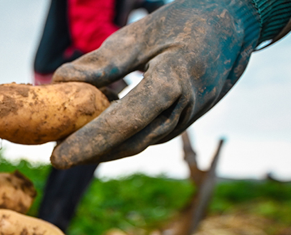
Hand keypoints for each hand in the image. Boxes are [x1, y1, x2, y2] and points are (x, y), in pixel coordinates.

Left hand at [50, 0, 262, 167]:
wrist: (237, 27)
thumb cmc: (187, 22)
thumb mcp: (143, 32)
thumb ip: (103, 60)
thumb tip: (61, 80)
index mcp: (173, 82)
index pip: (123, 122)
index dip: (89, 142)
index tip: (58, 156)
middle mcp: (181, 110)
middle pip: (127, 143)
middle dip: (88, 153)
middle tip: (53, 157)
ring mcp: (184, 121)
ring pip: (135, 144)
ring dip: (101, 149)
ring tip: (66, 145)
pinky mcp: (179, 123)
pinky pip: (143, 136)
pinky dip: (117, 137)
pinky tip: (93, 130)